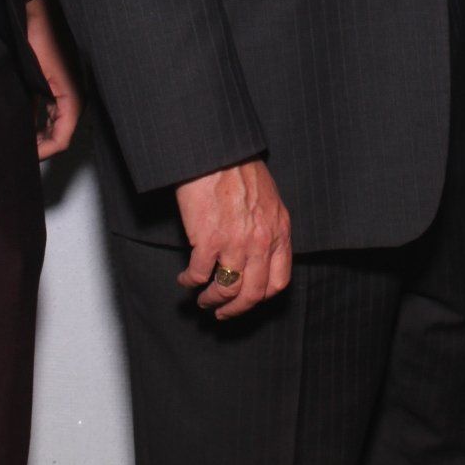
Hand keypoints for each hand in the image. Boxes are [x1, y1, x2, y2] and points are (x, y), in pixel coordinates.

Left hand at [25, 0, 83, 158]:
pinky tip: (20, 121)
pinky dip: (37, 120)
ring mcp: (68, 89)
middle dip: (39, 146)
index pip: (62, 140)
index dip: (42, 153)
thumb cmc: (42, 32)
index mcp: (75, 97)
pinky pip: (51, 110)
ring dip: (37, 134)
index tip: (22, 158)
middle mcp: (75, 96)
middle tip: (15, 152)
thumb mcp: (33, 74)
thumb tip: (24, 136)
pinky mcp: (59, 81)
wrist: (45, 5)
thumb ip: (32, 108)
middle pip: (59, 134)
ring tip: (15, 138)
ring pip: (54, 124)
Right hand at [175, 157, 291, 319]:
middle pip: (252, 294)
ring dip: (212, 300)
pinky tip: (185, 278)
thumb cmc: (239, 167)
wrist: (216, 151)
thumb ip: (268, 227)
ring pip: (226, 289)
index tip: (248, 301)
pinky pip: (199, 274)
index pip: (278, 282)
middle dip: (235, 309)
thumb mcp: (268, 199)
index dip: (261, 298)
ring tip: (202, 299)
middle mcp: (261, 242)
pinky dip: (190, 281)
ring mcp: (235, 243)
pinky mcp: (208, 240)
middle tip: (222, 312)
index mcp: (279, 231)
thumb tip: (259, 253)